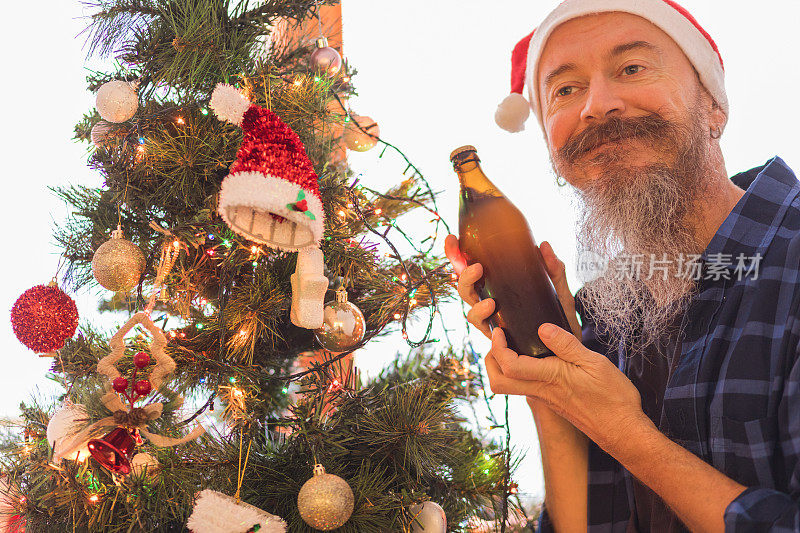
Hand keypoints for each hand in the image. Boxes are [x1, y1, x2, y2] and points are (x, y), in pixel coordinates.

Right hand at [444, 235, 581, 341]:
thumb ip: (553, 268)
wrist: (565, 349)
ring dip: (475, 303)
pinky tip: (494, 318)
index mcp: (497, 285)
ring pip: (470, 308)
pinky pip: (482, 328)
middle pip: (464, 287)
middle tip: (476, 267)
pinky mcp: (498, 337)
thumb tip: (542, 244)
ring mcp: (492, 319)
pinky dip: (484, 320)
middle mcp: (489, 300)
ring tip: (491, 302)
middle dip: (463, 275)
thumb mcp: (558, 289)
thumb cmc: (557, 317)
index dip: (457, 254)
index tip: (452, 239)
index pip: (471, 267)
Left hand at [485, 324, 648, 451]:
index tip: (500, 330)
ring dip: (501, 367)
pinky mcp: (551, 402)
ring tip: (511, 344)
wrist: (622, 431)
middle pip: (498, 383)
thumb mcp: (594, 363)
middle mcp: (541, 391)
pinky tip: (532, 357)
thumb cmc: (613, 398)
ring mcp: (544, 399)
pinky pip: (524, 388)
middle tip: (498, 340)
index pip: (509, 366)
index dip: (498, 347)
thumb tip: (542, 328)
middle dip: (490, 361)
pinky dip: (517, 372)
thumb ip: (567, 345)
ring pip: (509, 387)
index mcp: (549, 378)